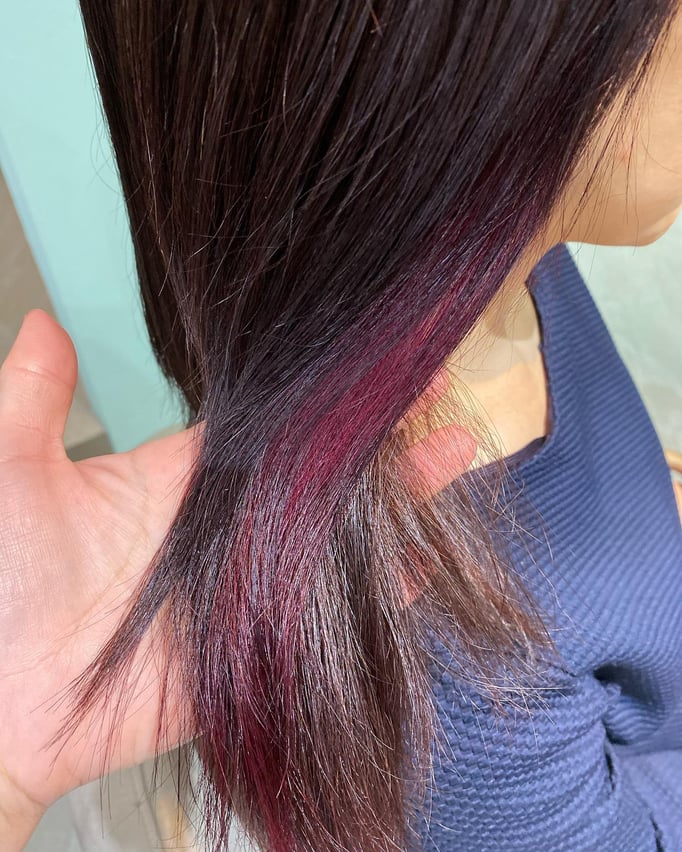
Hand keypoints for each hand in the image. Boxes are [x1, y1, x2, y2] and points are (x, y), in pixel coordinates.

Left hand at [0, 310, 475, 843]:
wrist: (1, 700)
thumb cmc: (0, 584)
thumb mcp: (13, 475)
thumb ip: (33, 399)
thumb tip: (40, 322)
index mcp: (185, 478)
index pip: (272, 425)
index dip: (319, 395)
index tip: (366, 360)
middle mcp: (232, 526)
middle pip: (323, 473)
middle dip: (380, 437)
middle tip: (436, 394)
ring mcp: (253, 585)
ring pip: (343, 536)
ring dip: (400, 502)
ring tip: (456, 454)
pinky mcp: (262, 645)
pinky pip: (336, 616)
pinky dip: (386, 594)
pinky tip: (430, 559)